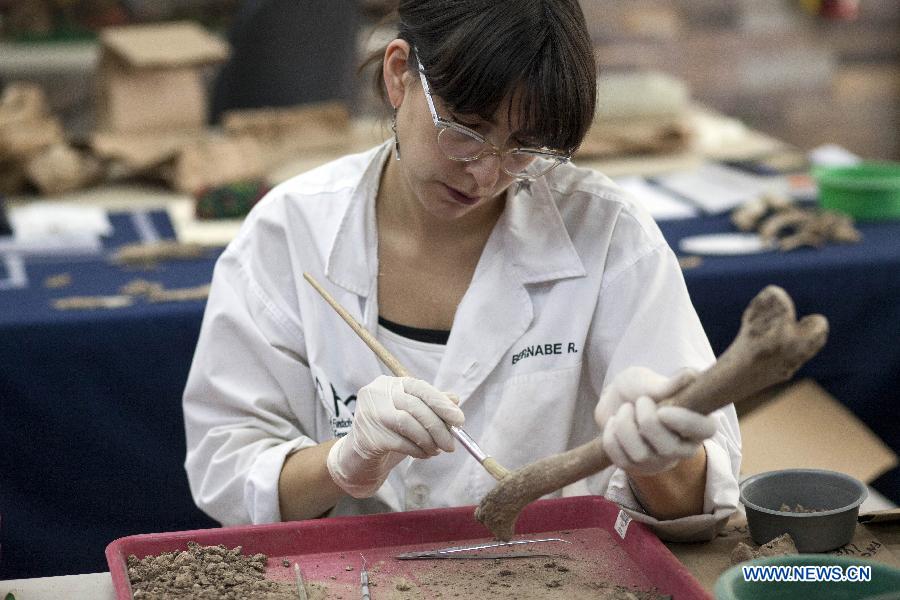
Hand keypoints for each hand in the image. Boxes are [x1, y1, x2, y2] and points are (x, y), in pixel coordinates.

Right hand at [326, 376, 463, 496]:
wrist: (358, 457)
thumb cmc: (389, 432)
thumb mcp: (411, 417)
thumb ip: (431, 406)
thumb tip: (455, 400)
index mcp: (389, 384)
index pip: (420, 387)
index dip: (441, 403)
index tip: (459, 420)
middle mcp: (376, 393)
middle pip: (415, 406)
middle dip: (438, 427)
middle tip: (451, 445)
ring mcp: (369, 414)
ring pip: (408, 423)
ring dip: (428, 440)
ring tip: (436, 450)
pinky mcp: (367, 436)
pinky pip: (400, 442)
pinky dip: (417, 450)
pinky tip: (423, 455)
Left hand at [594, 366, 715, 474]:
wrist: (613, 399)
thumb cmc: (639, 388)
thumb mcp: (650, 379)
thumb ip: (668, 383)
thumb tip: (691, 376)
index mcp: (695, 423)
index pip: (706, 430)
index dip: (686, 422)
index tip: (663, 410)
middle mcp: (681, 448)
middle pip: (668, 448)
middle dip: (647, 420)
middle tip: (640, 401)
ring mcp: (657, 461)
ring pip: (641, 454)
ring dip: (625, 425)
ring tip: (625, 410)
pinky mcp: (633, 468)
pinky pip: (619, 458)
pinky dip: (610, 435)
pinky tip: (614, 423)